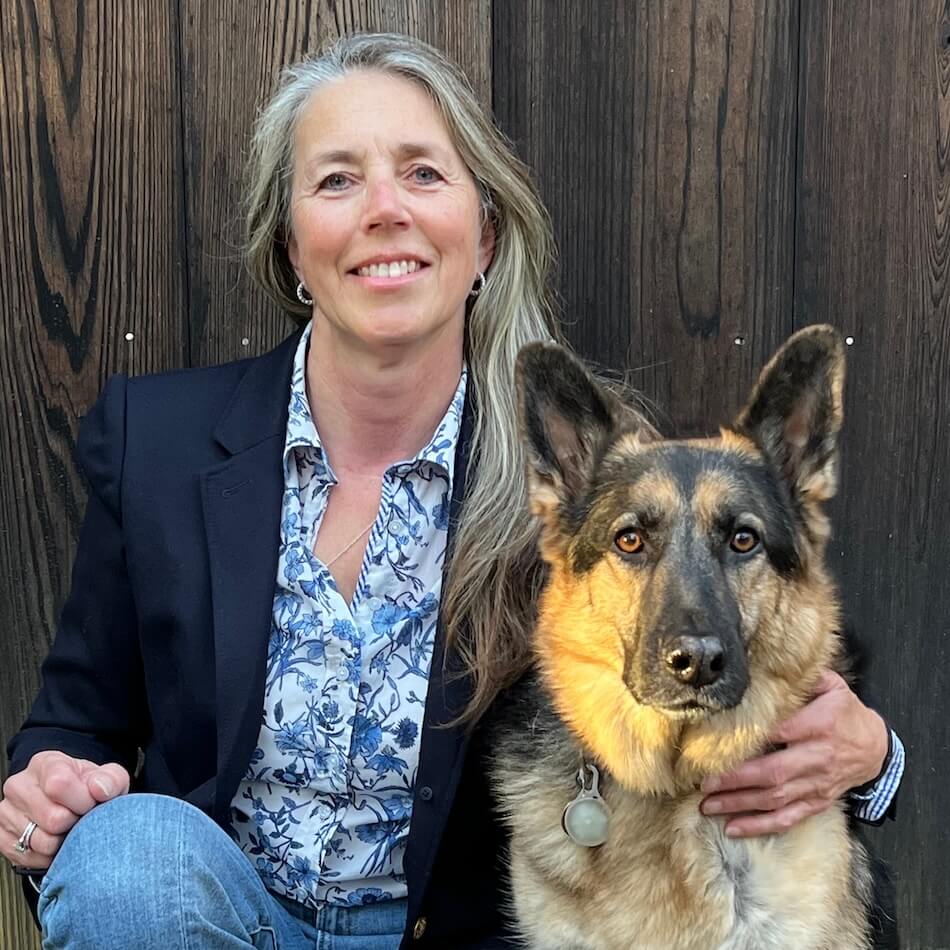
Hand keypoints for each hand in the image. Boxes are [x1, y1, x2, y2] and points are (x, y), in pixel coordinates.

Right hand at [1, 751, 129, 869]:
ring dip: (63, 841)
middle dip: (74, 822)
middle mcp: (19, 786)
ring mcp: (7, 813)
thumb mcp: (108, 778)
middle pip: (52, 818)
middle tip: (80, 817)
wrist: (71, 804)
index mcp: (45, 764)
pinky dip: (49, 856)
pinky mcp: (2, 839)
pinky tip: (56, 841)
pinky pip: (30, 858)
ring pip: (42, 842)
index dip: (81, 800)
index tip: (90, 803)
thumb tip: (100, 789)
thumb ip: (111, 779)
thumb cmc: (87, 789)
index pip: (59, 784)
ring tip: (69, 828)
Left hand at [699, 671, 888, 836]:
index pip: (781, 732)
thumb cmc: (845, 713)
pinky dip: (759, 826)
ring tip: (707, 806)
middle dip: (735, 780)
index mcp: (819, 725)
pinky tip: (733, 828)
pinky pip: (787, 818)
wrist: (877, 749)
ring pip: (775, 800)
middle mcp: (818, 758)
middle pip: (772, 773)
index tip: (719, 742)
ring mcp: (817, 784)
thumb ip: (804, 678)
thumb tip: (770, 663)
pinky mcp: (817, 802)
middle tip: (703, 782)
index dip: (752, 738)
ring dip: (739, 805)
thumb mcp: (832, 687)